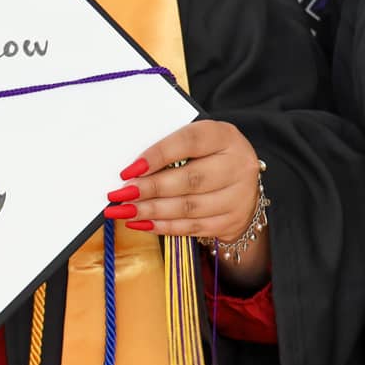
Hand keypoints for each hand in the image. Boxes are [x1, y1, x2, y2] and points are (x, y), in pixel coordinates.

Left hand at [105, 119, 261, 240]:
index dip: (157, 155)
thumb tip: (133, 170)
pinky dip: (164, 227)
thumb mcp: (198, 142)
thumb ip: (170, 150)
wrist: (242, 182)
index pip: (189, 141)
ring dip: (152, 211)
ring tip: (125, 211)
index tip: (129, 170)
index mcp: (224, 136)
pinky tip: (142, 223)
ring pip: (189, 208)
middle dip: (150, 189)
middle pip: (190, 180)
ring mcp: (238, 196)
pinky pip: (193, 227)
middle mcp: (237, 165)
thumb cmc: (209, 156)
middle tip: (121, 195)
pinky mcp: (231, 220)